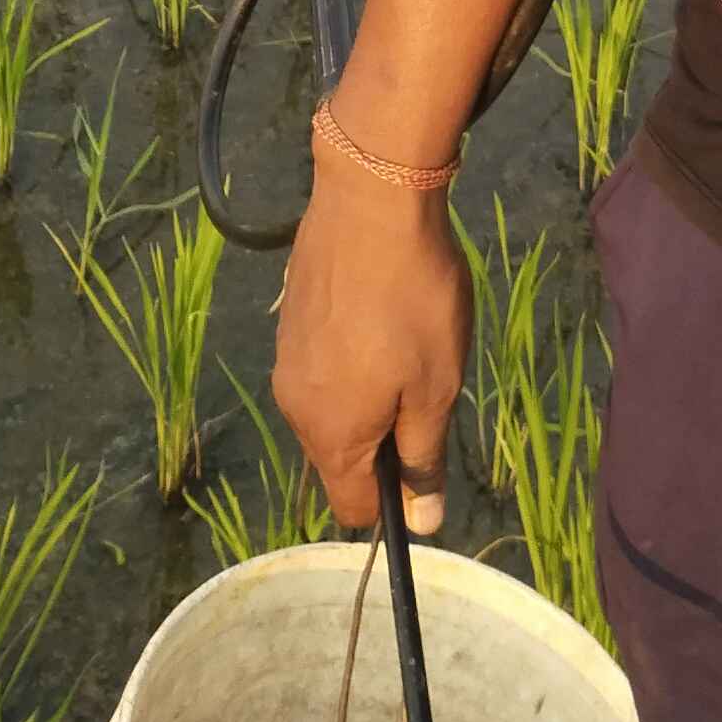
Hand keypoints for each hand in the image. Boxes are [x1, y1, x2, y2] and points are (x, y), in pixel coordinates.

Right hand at [271, 154, 468, 536]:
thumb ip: (423, 458)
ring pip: (331, 406)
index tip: (426, 456)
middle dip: (382, 440)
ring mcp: (286, 357)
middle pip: (339, 455)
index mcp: (330, 434)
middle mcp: (294, 405)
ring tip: (405, 341)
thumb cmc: (413, 301)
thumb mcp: (436, 387)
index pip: (352, 507)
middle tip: (425, 385)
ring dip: (368, 394)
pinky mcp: (290, 318)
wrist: (370, 198)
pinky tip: (379, 312)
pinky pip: (321, 364)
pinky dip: (350, 356)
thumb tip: (421, 523)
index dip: (392, 500)